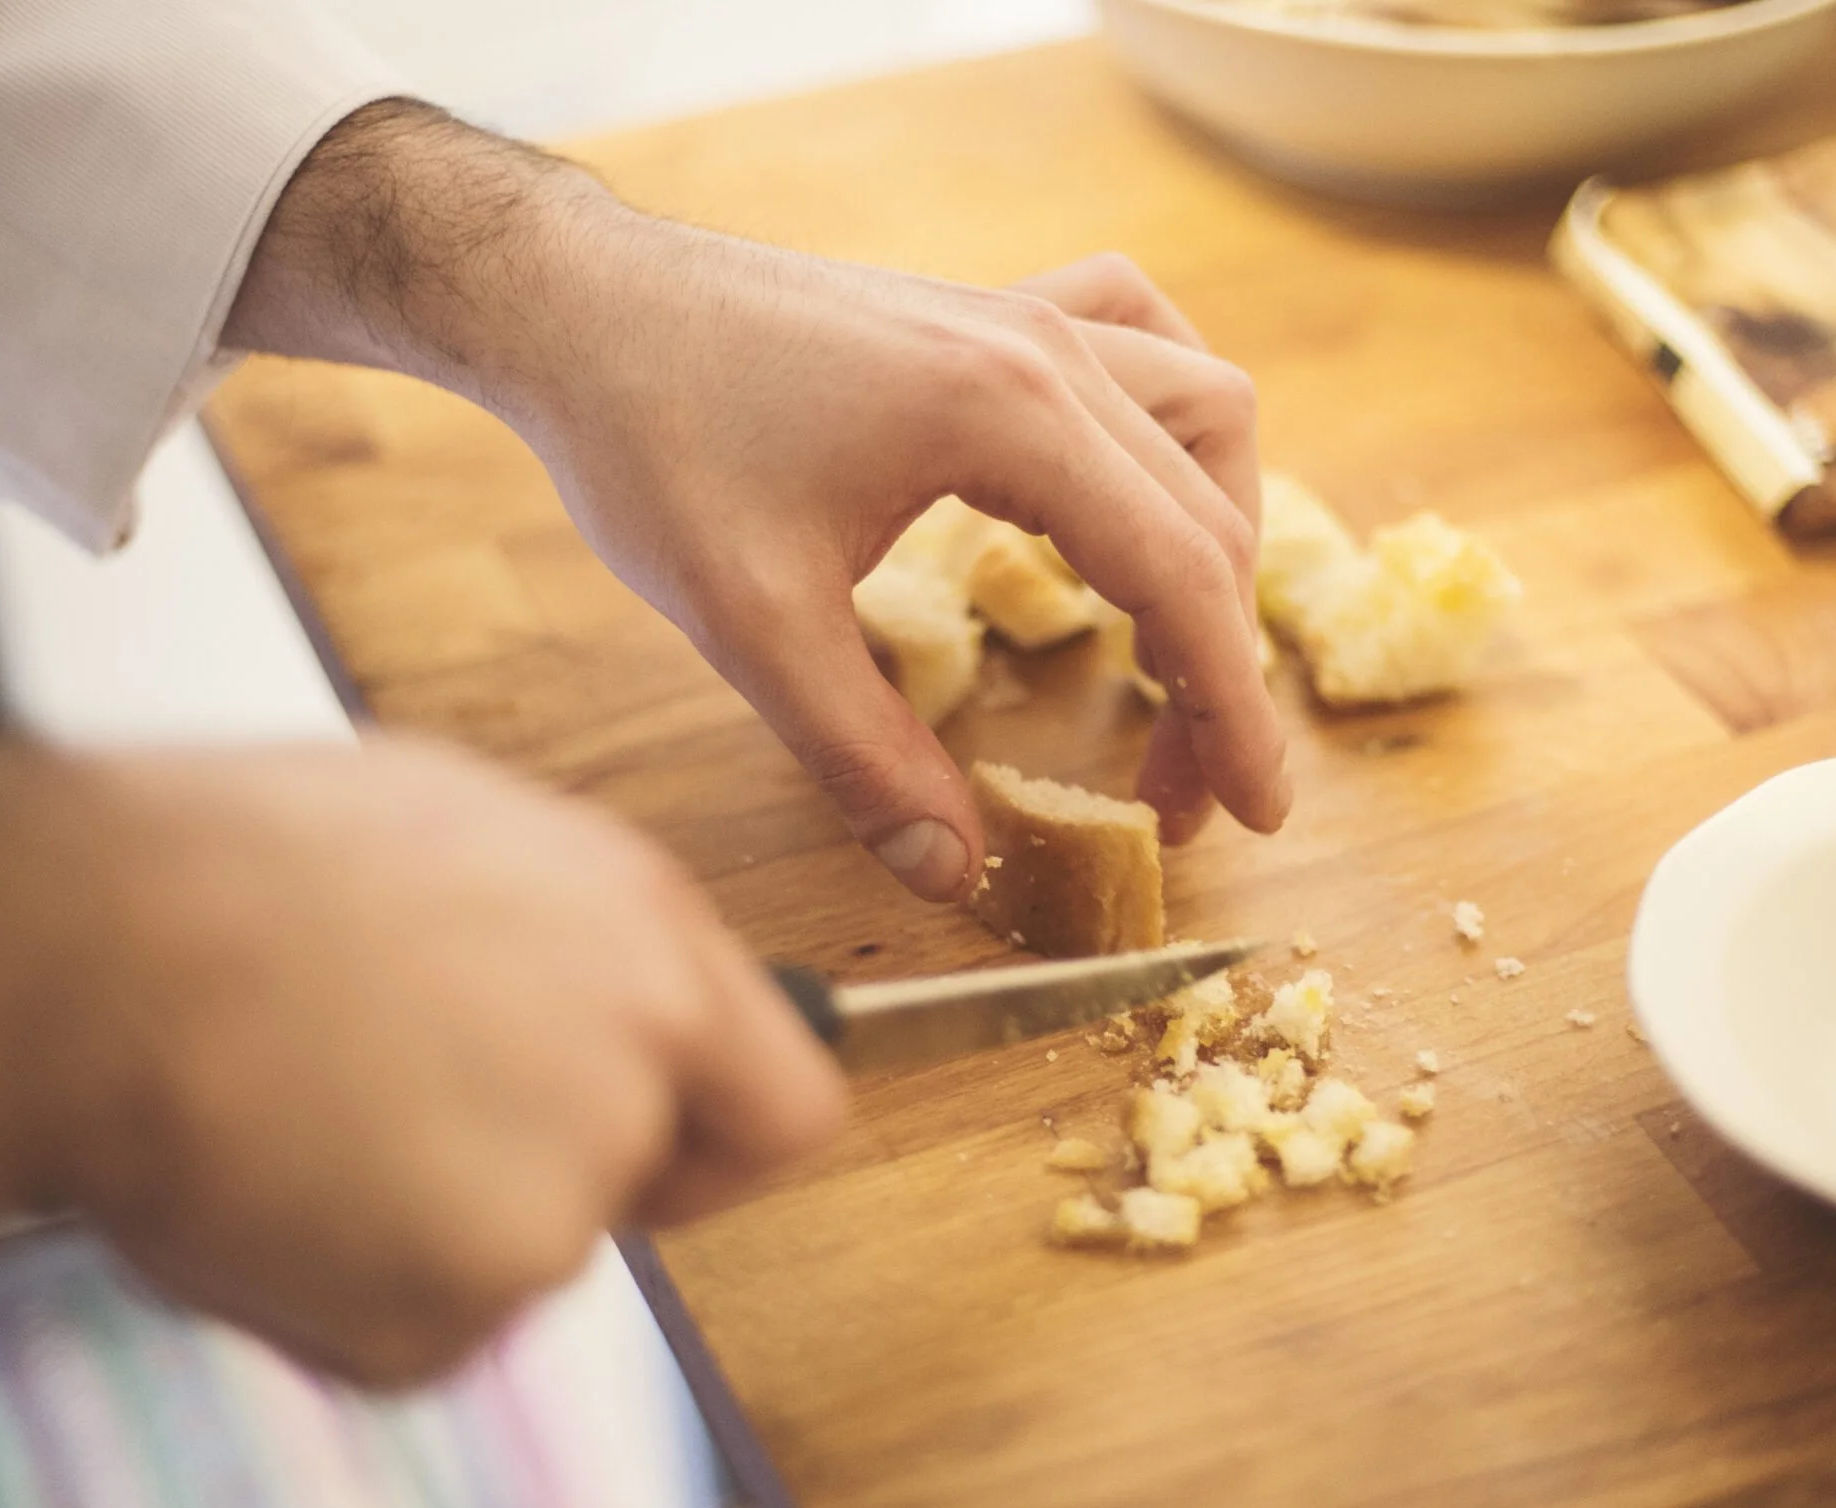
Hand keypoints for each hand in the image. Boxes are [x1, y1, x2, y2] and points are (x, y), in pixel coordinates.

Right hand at [0, 738, 843, 1385]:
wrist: (76, 953)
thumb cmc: (227, 868)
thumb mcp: (455, 834)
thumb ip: (567, 938)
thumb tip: (600, 992)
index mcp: (648, 939)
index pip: (790, 1103)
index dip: (715, 1142)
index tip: (656, 1153)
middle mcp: (634, 1068)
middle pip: (638, 1186)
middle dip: (540, 1176)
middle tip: (395, 1118)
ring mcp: (558, 1194)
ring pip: (511, 1263)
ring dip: (414, 1228)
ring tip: (289, 1117)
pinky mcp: (463, 1300)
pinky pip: (413, 1335)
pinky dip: (337, 1297)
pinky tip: (257, 1189)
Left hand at [226, 103, 1290, 897]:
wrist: (580, 307)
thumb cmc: (653, 443)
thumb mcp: (752, 625)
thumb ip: (862, 758)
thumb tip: (951, 873)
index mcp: (1010, 416)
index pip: (1182, 578)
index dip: (1232, 709)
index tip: (1254, 807)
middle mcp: (1047, 350)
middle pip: (1207, 517)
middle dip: (1218, 667)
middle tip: (1180, 791)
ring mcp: (1026, 315)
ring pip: (1205, 413)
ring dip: (1215, 535)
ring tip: (1173, 649)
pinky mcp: (992, 312)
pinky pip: (1140, 337)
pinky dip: (1168, 419)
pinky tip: (1136, 481)